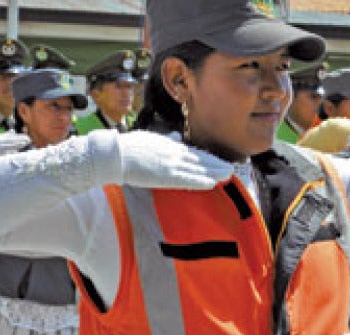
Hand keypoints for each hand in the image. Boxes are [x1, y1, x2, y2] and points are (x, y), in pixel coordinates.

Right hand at [117, 131, 232, 188]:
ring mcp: (171, 164)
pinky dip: (201, 181)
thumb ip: (165, 139)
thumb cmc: (130, 147)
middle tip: (231, 168)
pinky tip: (212, 183)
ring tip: (228, 175)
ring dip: (214, 172)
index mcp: (170, 144)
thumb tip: (176, 136)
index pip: (193, 152)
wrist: (118, 154)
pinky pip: (187, 179)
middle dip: (216, 164)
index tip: (219, 161)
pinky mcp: (166, 176)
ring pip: (197, 168)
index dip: (208, 158)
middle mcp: (174, 153)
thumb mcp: (151, 138)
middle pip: (200, 159)